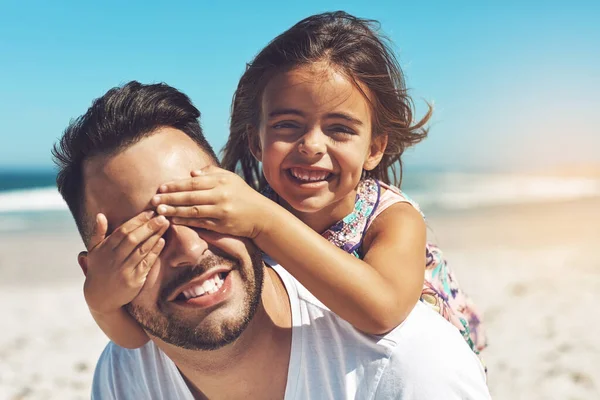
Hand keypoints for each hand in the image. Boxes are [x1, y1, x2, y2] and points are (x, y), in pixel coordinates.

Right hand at [82, 211, 168, 314]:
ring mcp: (125, 270)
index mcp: (105, 250)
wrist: (101, 298)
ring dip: (155, 236)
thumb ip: (98, 233)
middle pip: (133, 239)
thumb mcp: (94, 251)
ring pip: (141, 250)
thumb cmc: (99, 269)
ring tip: (165, 225)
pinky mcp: (134, 280)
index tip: (150, 212)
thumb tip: (100, 215)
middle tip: (162, 216)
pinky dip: (154, 252)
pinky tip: (162, 241)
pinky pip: (146, 263)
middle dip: (149, 226)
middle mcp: (114, 259)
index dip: (137, 221)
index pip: (123, 231)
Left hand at [152, 166, 272, 238]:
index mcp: (221, 181)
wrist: (261, 216)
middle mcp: (220, 195)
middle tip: (153, 200)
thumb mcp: (230, 179)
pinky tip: (174, 221)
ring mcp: (221, 211)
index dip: (176, 185)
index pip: (193, 182)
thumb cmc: (243, 195)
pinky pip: (199, 223)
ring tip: (159, 211)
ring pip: (193, 210)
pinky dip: (185, 222)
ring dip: (174, 211)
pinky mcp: (222, 225)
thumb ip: (211, 173)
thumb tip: (191, 173)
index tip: (161, 187)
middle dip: (170, 198)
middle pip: (190, 196)